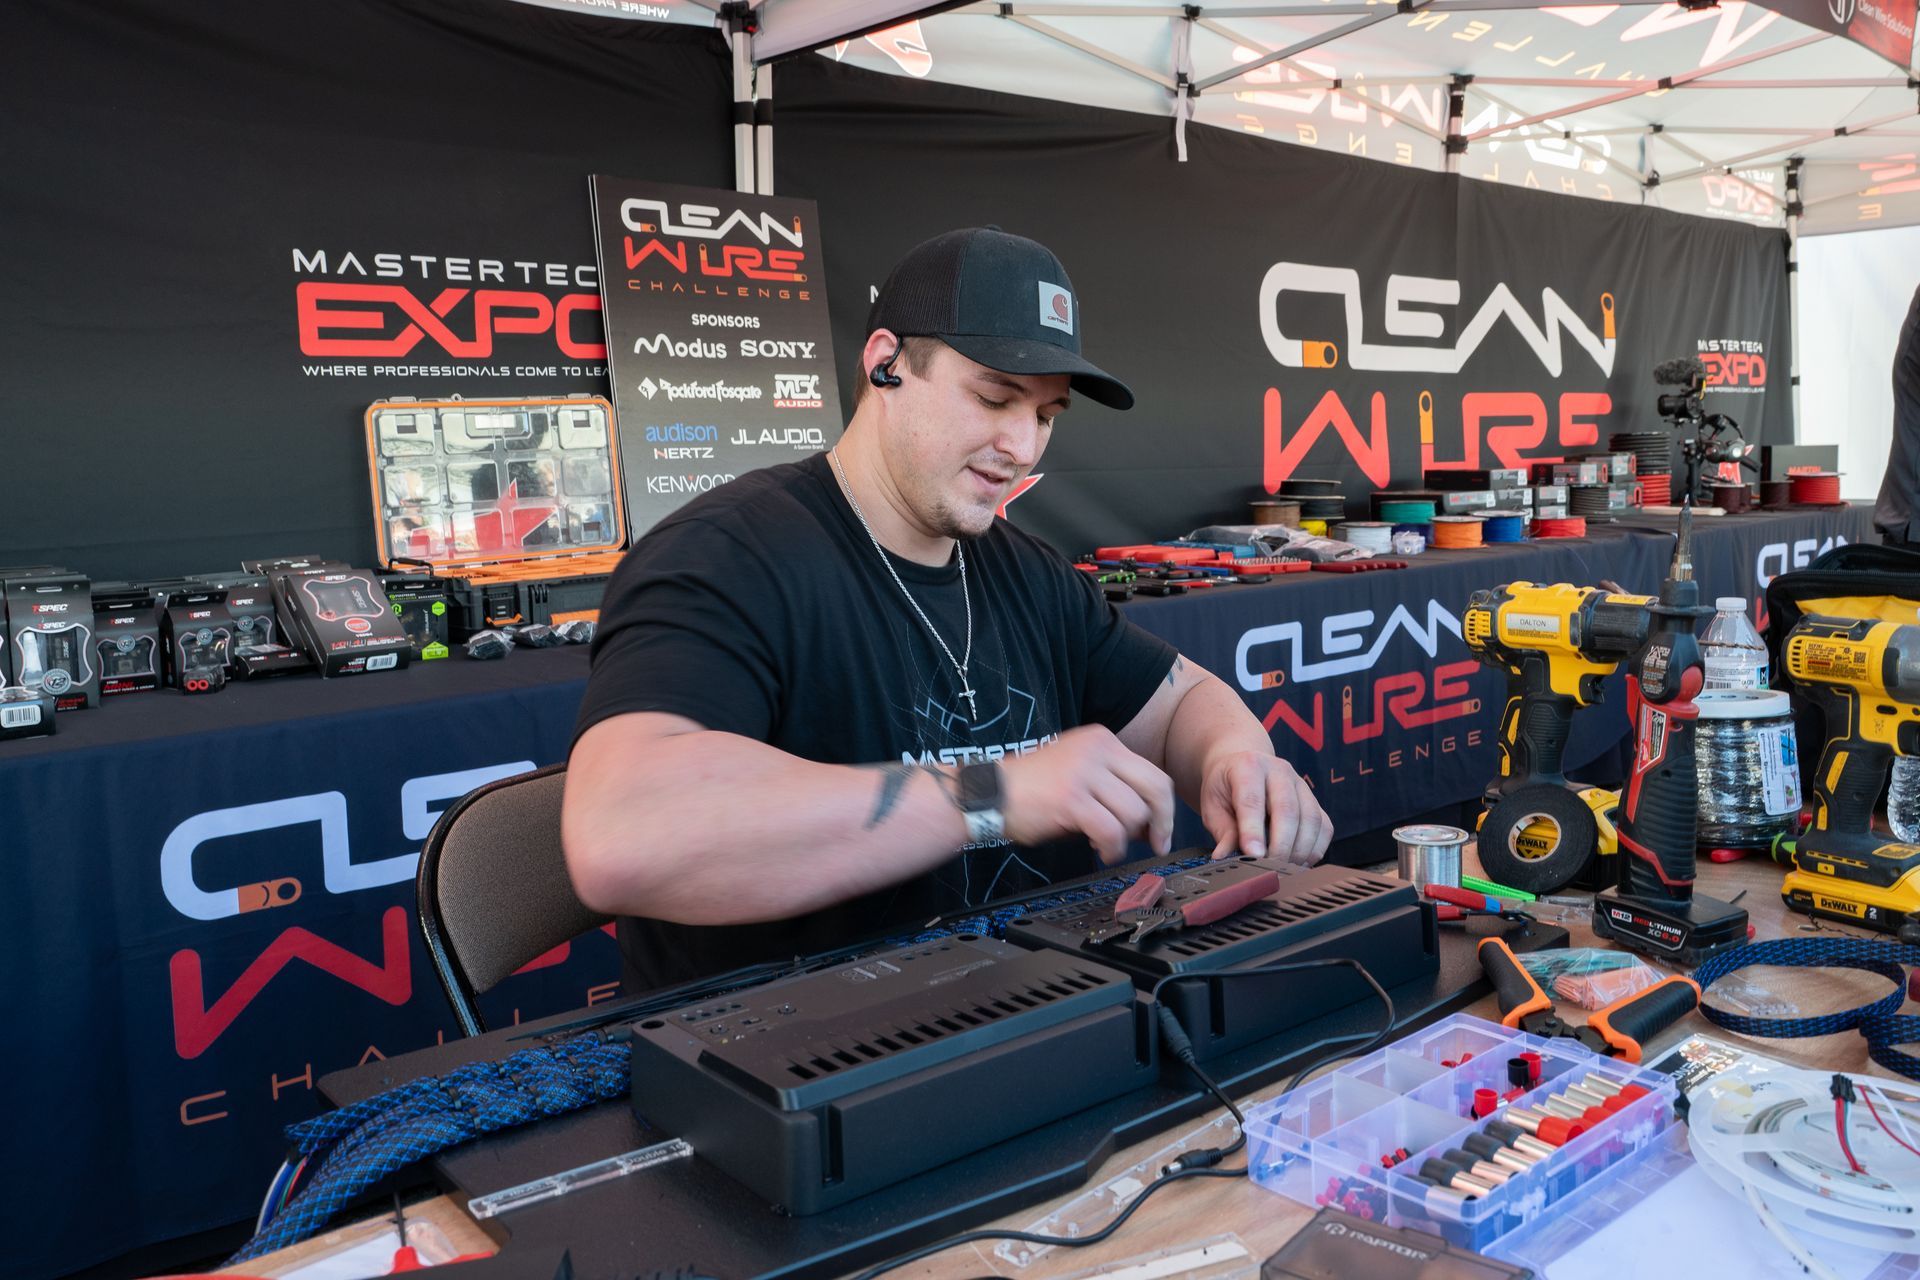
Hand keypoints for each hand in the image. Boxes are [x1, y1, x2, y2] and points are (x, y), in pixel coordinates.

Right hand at [1001, 726, 1174, 864]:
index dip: (1163, 809)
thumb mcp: (1079, 774)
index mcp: (1102, 740)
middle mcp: (1097, 750)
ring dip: (1125, 838)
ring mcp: (1084, 772)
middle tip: (1154, 845)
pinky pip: (1111, 830)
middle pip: (1155, 789)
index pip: (1153, 774)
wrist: (987, 794)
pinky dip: (1111, 848)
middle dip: (1161, 823)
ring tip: (1104, 842)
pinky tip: (1099, 850)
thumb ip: (1113, 789)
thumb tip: (1149, 824)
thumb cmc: (1031, 791)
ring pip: (1134, 813)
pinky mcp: (1071, 798)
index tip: (1159, 832)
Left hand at [1199, 751, 1328, 863]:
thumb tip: (1224, 857)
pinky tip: (1299, 862)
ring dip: (1300, 850)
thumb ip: (1222, 831)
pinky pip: (1324, 826)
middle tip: (1269, 868)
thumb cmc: (1226, 787)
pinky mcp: (1314, 800)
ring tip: (1283, 868)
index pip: (1252, 800)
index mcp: (1249, 766)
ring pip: (1311, 819)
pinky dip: (1315, 849)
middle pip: (1288, 809)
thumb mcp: (1213, 804)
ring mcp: (1301, 784)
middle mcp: (1279, 771)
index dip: (1253, 830)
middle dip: (1281, 845)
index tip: (1253, 855)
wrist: (1243, 762)